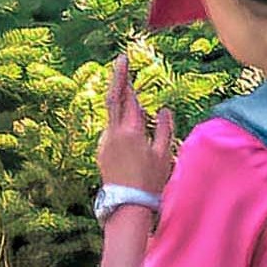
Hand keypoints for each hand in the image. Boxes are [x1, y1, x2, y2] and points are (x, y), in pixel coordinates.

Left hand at [100, 62, 179, 199]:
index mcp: (132, 131)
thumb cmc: (150, 181)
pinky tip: (129, 127)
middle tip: (121, 60)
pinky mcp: (101, 152)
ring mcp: (105, 142)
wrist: (127, 205)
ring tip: (132, 95)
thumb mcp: (164, 154)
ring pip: (113, 116)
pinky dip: (120, 123)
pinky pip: (111, 130)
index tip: (124, 60)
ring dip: (123, 104)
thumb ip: (165, 129)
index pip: (128, 98)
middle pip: (114, 99)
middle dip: (118, 78)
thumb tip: (165, 109)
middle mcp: (114, 134)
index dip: (125, 78)